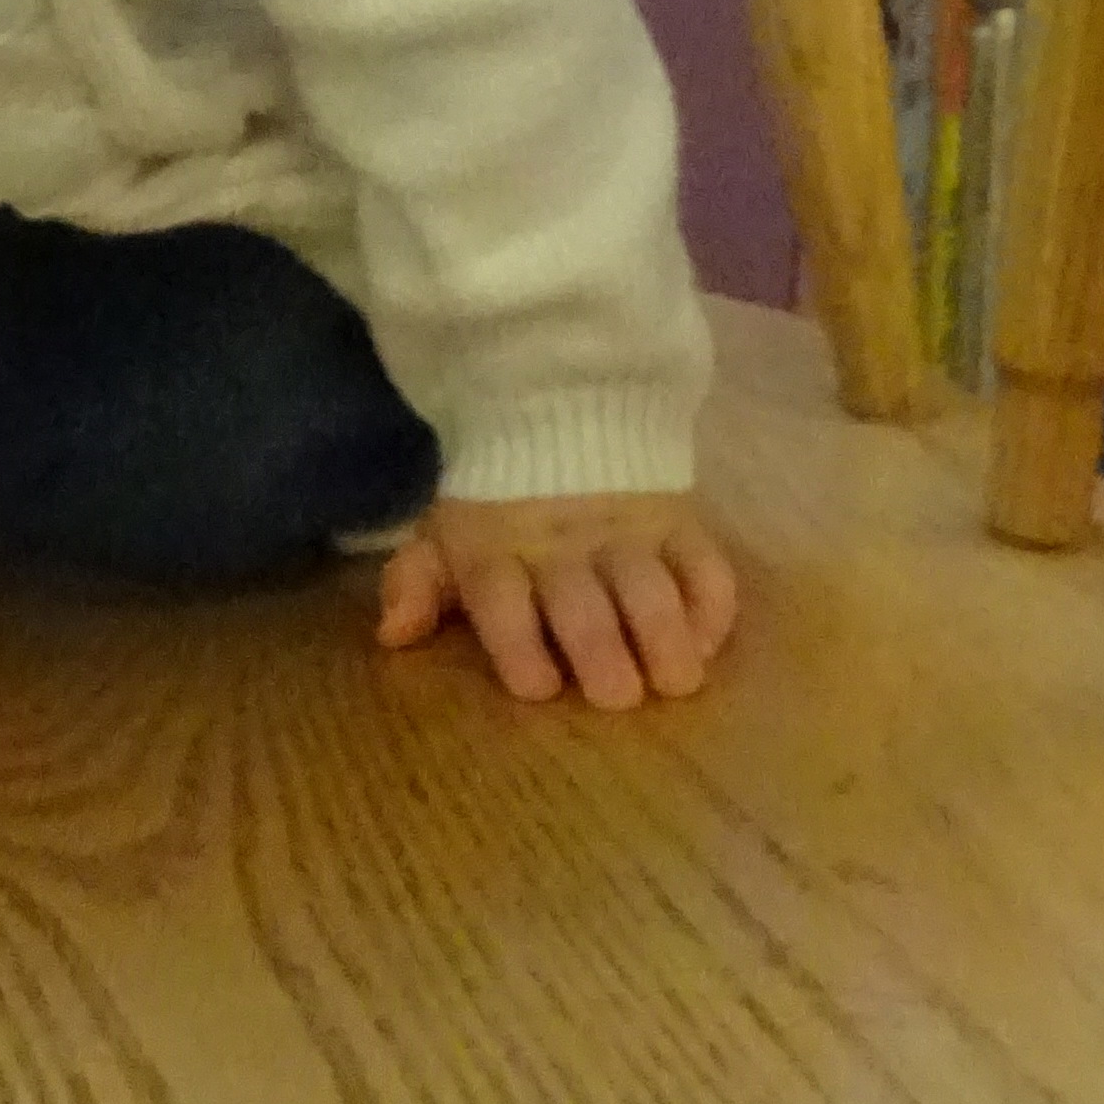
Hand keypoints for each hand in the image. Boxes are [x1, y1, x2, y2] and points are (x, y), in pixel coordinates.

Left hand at [377, 491, 736, 710]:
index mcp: (496, 549)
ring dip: (665, 636)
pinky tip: (705, 642)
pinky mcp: (680, 524)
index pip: (502, 598)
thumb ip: (416, 582)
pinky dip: (710, 607)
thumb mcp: (446, 533)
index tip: (539, 686)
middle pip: (581, 604)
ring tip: (675, 679)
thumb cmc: (497, 500)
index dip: (518, 645)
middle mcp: (563, 546)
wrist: (560, 408)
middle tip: (618, 695)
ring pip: (650, 588)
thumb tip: (393, 634)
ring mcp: (627, 534)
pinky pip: (706, 567)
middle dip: (600, 653)